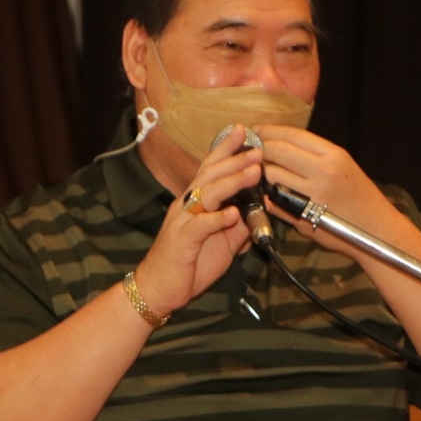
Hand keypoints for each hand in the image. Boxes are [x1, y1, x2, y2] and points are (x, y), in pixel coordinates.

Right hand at [130, 126, 264, 315]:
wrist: (160, 288)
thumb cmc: (190, 262)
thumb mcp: (222, 242)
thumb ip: (238, 224)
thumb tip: (260, 209)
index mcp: (195, 202)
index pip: (211, 169)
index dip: (226, 149)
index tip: (244, 131)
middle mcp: (187, 205)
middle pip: (211, 175)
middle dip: (235, 160)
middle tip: (257, 150)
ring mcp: (183, 221)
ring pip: (207, 193)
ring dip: (232, 181)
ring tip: (252, 172)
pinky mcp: (182, 240)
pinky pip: (200, 225)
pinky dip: (217, 218)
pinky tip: (232, 213)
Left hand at [253, 125, 406, 252]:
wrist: (375, 227)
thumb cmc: (357, 193)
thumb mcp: (342, 164)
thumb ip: (313, 154)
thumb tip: (280, 141)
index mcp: (332, 155)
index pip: (292, 135)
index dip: (270, 131)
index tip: (256, 130)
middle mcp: (322, 172)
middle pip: (277, 151)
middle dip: (258, 148)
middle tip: (249, 149)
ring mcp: (311, 195)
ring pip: (271, 176)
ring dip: (259, 173)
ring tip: (256, 171)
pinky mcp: (302, 217)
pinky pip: (274, 201)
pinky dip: (266, 195)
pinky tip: (265, 192)